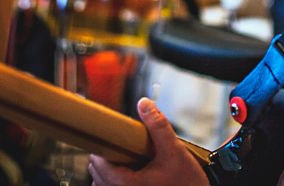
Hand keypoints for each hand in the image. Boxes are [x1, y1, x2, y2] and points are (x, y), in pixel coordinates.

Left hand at [88, 98, 207, 185]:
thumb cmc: (187, 183)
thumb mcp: (173, 151)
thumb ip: (158, 126)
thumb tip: (144, 104)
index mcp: (128, 184)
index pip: (98, 164)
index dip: (101, 147)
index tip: (110, 138)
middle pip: (96, 174)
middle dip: (106, 157)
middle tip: (120, 146)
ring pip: (101, 184)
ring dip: (109, 170)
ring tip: (125, 159)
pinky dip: (115, 180)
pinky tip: (130, 171)